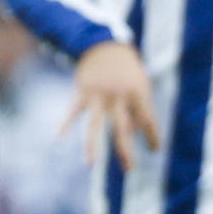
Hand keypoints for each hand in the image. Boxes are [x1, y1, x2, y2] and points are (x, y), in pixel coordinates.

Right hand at [66, 40, 160, 171]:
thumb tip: (130, 133)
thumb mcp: (138, 84)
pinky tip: (57, 137)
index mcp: (137, 92)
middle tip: (130, 169)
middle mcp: (117, 96)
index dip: (153, 136)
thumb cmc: (126, 69)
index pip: (147, 120)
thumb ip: (136, 108)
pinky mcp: (82, 92)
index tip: (155, 150)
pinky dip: (64, 123)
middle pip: (122, 128)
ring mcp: (98, 95)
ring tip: (90, 164)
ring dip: (92, 145)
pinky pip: (73, 111)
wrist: (103, 44)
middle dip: (125, 150)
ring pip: (94, 125)